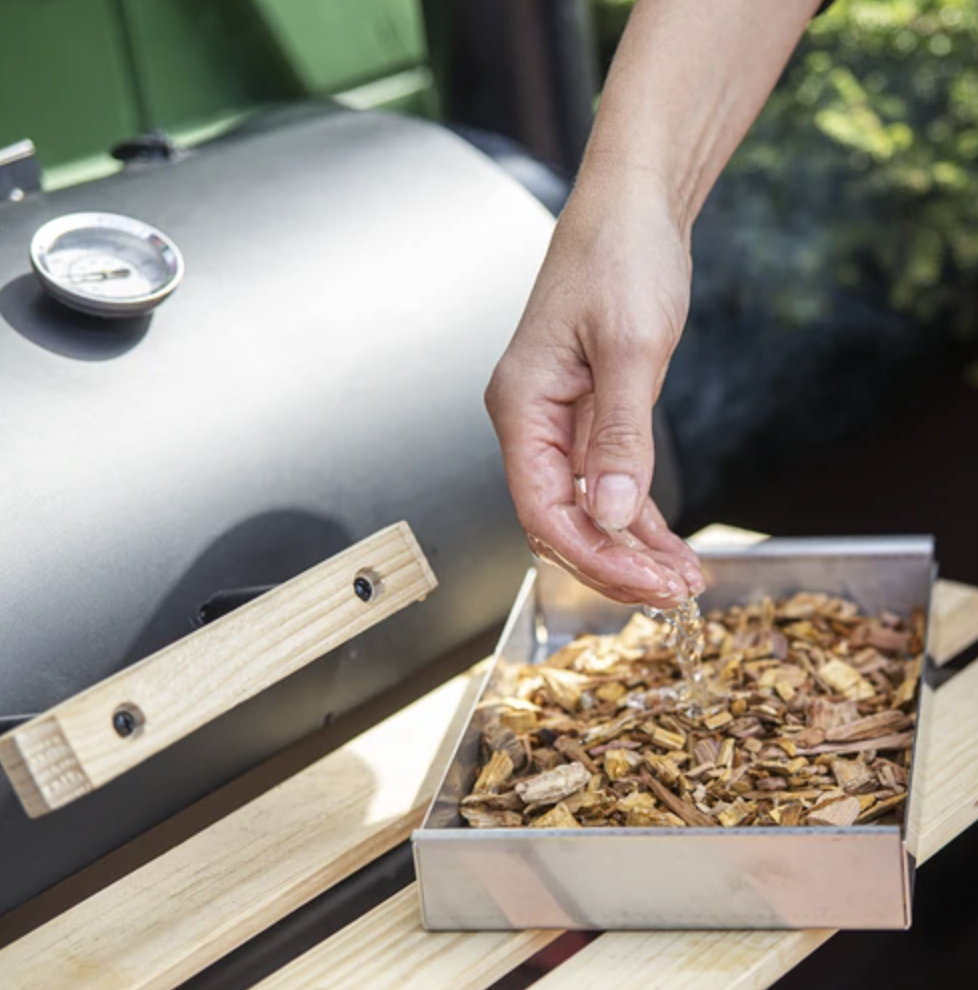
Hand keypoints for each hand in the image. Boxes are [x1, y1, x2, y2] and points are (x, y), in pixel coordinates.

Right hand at [485, 176, 704, 605]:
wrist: (632, 206)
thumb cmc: (619, 257)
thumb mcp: (629, 348)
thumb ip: (620, 438)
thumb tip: (615, 516)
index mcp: (522, 407)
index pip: (542, 509)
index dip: (594, 556)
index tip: (648, 583)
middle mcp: (531, 422)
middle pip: (560, 519)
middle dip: (614, 562)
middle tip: (673, 591)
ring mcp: (559, 422)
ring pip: (585, 508)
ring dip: (630, 548)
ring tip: (680, 579)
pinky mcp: (588, 415)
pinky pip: (606, 482)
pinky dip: (637, 516)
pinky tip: (668, 543)